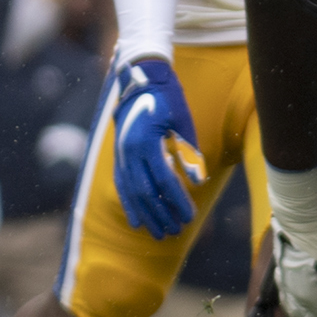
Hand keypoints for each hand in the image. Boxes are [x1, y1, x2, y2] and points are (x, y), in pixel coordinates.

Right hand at [108, 56, 205, 239]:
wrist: (139, 83)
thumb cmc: (168, 101)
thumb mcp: (183, 122)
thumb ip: (189, 151)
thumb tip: (197, 182)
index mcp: (146, 141)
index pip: (165, 179)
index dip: (177, 200)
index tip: (190, 217)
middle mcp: (129, 151)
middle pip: (145, 191)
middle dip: (161, 214)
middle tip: (176, 232)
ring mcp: (120, 155)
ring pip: (131, 192)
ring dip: (146, 215)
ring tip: (159, 233)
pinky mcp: (118, 157)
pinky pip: (122, 186)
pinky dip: (129, 205)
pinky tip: (137, 221)